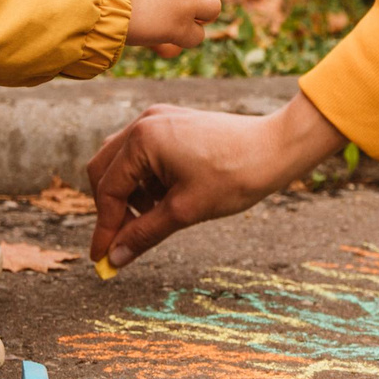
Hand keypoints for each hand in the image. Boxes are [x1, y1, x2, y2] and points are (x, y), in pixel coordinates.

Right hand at [86, 92, 346, 266]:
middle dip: (113, 208)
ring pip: (123, 164)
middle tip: (123, 241)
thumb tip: (114, 258)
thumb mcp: (184, 211)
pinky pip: (144, 154)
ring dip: (130, 194)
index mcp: (143, 140)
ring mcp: (159, 119)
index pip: (109, 190)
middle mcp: (144, 122)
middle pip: (105, 171)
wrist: (277, 149)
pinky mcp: (173, 123)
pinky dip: (147, 180)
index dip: (105, 228)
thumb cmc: (235, 176)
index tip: (101, 258)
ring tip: (156, 216)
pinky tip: (166, 198)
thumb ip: (143, 234)